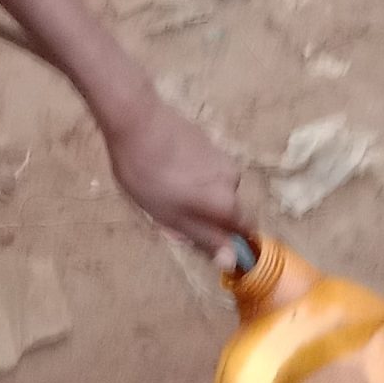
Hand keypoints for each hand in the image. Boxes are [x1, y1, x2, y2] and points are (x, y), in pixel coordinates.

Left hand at [105, 94, 248, 261]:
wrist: (137, 122)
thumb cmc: (150, 177)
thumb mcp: (173, 217)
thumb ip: (205, 238)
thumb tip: (233, 260)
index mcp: (228, 201)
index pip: (246, 229)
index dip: (230, 240)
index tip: (205, 242)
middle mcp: (233, 178)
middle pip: (227, 208)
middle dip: (205, 217)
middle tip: (171, 217)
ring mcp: (220, 157)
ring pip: (214, 188)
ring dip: (195, 196)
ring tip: (161, 191)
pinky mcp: (206, 142)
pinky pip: (205, 170)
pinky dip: (190, 177)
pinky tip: (164, 171)